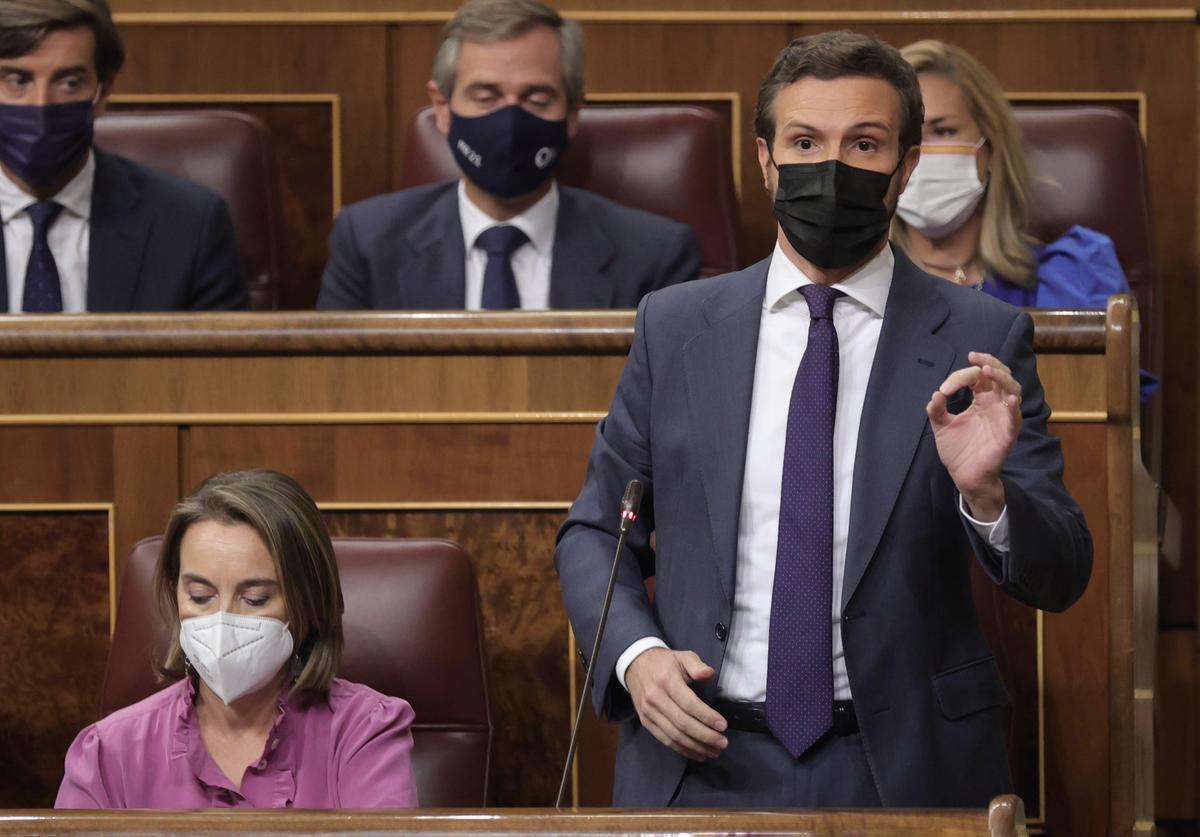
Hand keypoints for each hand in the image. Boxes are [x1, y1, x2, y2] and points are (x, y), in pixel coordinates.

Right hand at [626, 647, 727, 759]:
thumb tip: (709, 673)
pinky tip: (697, 753)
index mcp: (666, 681)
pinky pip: (665, 740)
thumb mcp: (682, 656)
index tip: (723, 726)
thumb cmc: (664, 662)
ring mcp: (649, 712)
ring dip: (696, 747)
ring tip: (714, 752)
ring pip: (674, 735)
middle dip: (705, 736)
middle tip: (723, 743)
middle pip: (682, 723)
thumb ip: (696, 665)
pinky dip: (682, 750)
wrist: (635, 666)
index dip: (707, 716)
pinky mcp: (646, 722)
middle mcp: (655, 698)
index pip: (689, 703)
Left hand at [926, 351, 1021, 520]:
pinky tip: (1008, 398)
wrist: (963, 475)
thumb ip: (936, 409)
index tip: (945, 388)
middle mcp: (995, 405)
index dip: (962, 376)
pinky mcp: (1008, 434)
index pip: (977, 378)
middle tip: (975, 358)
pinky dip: (1013, 407)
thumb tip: (936, 393)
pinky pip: (1015, 418)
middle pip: (1001, 376)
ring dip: (1002, 378)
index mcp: (981, 400)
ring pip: (1013, 390)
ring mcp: (1004, 418)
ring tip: (987, 370)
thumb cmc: (956, 449)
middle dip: (990, 363)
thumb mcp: (940, 426)